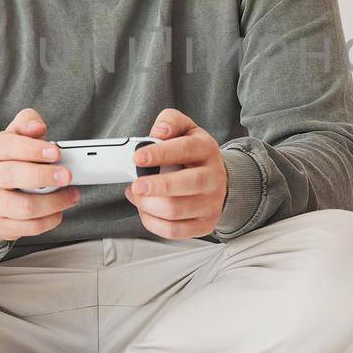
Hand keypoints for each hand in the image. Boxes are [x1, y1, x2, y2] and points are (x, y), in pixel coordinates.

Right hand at [0, 108, 80, 240]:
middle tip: (67, 175)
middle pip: (13, 176)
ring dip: (54, 202)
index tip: (56, 152)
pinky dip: (49, 220)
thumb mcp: (15, 136)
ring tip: (71, 194)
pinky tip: (59, 210)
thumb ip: (27, 123)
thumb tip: (37, 127)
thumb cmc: (9, 161)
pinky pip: (28, 227)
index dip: (33, 149)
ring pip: (24, 207)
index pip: (7, 147)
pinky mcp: (0, 224)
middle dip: (44, 176)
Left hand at [122, 108, 226, 239]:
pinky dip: (153, 223)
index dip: (160, 153)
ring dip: (149, 205)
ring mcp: (211, 203)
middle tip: (136, 185)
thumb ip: (170, 122)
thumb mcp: (185, 129)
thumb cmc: (194, 155)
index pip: (186, 149)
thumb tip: (159, 131)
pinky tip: (146, 211)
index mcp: (206, 150)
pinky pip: (175, 231)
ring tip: (138, 196)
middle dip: (156, 187)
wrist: (217, 179)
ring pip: (177, 210)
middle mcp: (213, 177)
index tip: (138, 157)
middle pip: (186, 184)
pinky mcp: (205, 224)